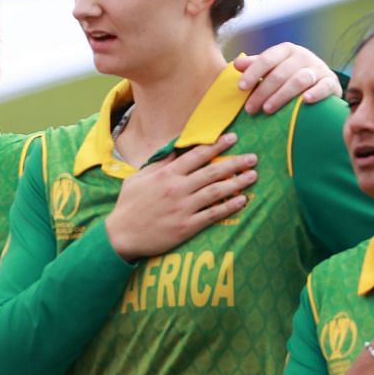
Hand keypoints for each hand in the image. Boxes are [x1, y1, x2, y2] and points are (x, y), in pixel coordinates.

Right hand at [102, 135, 255, 260]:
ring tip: (253, 175)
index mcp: (165, 175)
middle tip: (253, 157)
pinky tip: (242, 200)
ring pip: (216, 192)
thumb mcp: (137, 178)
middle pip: (212, 172)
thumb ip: (158, 164)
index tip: (233, 138)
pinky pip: (213, 214)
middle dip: (235, 163)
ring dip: (237, 182)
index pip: (196, 155)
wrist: (120, 236)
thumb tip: (174, 150)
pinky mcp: (186, 226)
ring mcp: (183, 208)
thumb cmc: (128, 206)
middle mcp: (177, 189)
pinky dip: (229, 207)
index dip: (216, 145)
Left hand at [234, 45, 339, 114]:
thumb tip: (236, 64)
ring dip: (282, 95)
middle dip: (263, 91)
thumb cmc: (288, 76)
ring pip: (299, 80)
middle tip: (250, 109)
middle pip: (280, 73)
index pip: (267, 59)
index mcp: (286, 50)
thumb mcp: (271, 68)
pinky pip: (324, 86)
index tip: (240, 88)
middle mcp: (303, 56)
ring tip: (267, 109)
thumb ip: (254, 66)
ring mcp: (318, 68)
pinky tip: (306, 101)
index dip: (253, 73)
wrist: (320, 82)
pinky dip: (316, 93)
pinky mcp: (331, 82)